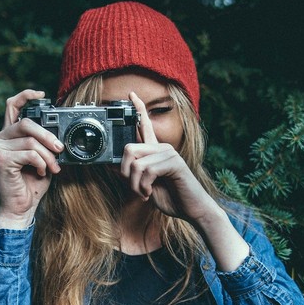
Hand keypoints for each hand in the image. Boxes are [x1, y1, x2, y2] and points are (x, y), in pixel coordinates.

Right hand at [0, 90, 63, 227]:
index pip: (12, 106)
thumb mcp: (42, 158)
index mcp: (7, 135)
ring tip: (53, 168)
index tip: (42, 94)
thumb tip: (58, 134)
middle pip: (26, 123)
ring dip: (48, 155)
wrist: (21, 208)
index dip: (26, 96)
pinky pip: (29, 153)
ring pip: (31, 141)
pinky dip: (41, 163)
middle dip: (48, 136)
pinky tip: (40, 172)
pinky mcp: (0, 159)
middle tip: (60, 149)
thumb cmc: (31, 184)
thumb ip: (43, 143)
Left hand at [119, 92, 218, 225]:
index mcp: (155, 151)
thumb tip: (111, 166)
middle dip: (125, 173)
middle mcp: (162, 148)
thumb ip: (131, 174)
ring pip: (136, 163)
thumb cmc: (171, 197)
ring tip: (145, 193)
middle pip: (129, 148)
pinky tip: (151, 193)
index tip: (131, 94)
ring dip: (135, 185)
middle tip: (136, 188)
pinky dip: (144, 187)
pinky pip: (147, 171)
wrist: (192, 210)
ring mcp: (169, 153)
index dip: (138, 109)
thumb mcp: (145, 186)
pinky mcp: (174, 163)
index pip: (146, 125)